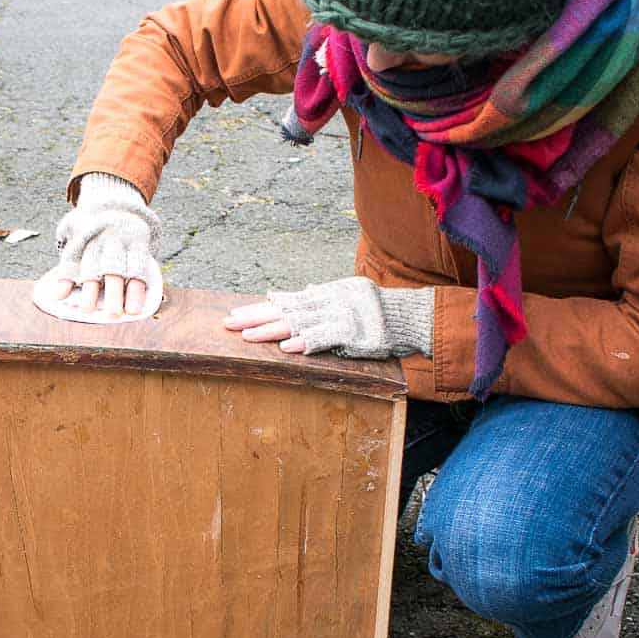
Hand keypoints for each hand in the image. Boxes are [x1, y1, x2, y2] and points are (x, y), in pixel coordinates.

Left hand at [52, 173, 160, 316]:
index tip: (76, 304)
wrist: (116, 204)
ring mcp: (122, 240)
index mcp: (84, 240)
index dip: (75, 283)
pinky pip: (143, 264)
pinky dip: (142, 285)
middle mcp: (103, 240)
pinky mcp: (139, 241)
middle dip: (107, 291)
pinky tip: (142, 301)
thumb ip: (67, 269)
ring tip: (130, 312)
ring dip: (129, 291)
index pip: (78, 263)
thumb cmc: (91, 234)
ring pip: (126, 267)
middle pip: (104, 268)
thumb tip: (56, 296)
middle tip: (106, 313)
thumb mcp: (75, 242)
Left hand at [225, 277, 434, 359]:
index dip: (260, 307)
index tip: (235, 313)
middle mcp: (329, 300)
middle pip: (285, 309)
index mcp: (326, 293)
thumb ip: (323, 297)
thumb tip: (302, 290)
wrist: (411, 316)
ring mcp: (340, 315)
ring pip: (299, 322)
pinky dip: (306, 341)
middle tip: (228, 323)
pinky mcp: (353, 332)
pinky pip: (325, 337)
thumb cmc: (378, 312)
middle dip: (255, 317)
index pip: (287, 300)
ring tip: (247, 337)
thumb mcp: (348, 296)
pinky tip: (287, 347)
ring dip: (272, 330)